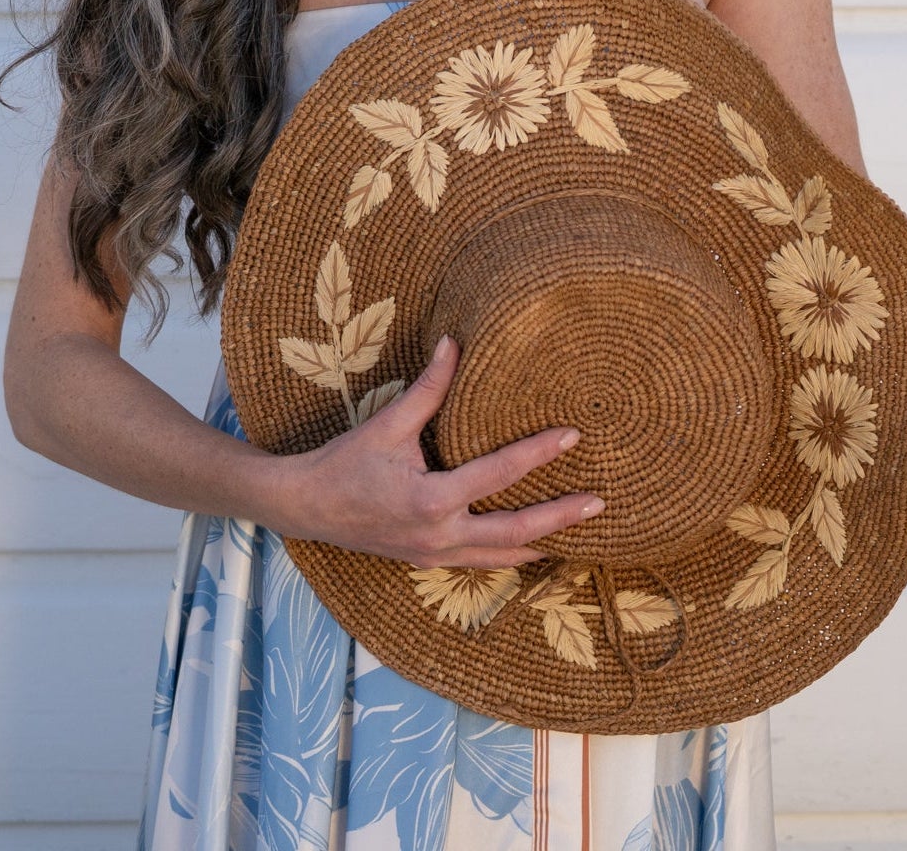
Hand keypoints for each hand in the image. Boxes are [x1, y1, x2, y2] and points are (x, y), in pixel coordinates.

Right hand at [278, 337, 603, 567]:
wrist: (306, 507)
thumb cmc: (346, 462)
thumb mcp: (388, 423)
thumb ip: (429, 388)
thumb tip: (455, 343)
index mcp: (431, 499)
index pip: (500, 474)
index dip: (540, 453)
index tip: (573, 436)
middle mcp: (440, 536)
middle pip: (516, 531)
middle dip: (561, 517)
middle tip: (599, 503)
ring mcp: (436, 556)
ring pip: (502, 556)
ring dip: (542, 542)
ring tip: (579, 531)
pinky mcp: (429, 561)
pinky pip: (482, 563)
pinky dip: (512, 555)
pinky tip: (532, 545)